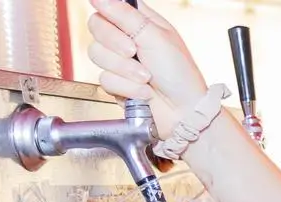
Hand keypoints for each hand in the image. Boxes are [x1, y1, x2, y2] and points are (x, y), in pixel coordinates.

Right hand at [86, 0, 207, 136]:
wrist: (184, 112)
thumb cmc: (180, 74)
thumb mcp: (155, 38)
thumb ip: (125, 16)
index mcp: (140, 21)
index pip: (110, 5)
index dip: (107, 10)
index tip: (113, 20)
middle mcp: (127, 38)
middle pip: (96, 27)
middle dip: (114, 42)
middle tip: (134, 52)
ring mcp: (119, 61)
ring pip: (97, 54)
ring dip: (124, 69)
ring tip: (146, 77)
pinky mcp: (116, 84)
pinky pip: (105, 80)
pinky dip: (126, 87)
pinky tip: (144, 92)